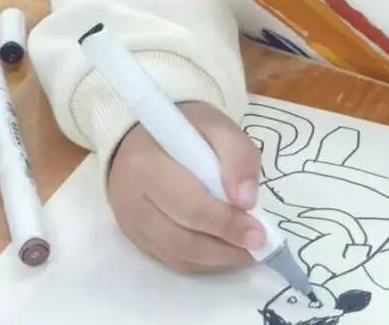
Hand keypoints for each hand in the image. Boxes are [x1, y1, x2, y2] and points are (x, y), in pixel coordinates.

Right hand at [107, 101, 265, 273]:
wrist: (147, 133)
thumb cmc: (186, 128)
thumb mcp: (217, 125)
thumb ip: (237, 155)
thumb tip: (246, 202)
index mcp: (147, 163)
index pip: (189, 205)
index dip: (226, 222)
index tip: (259, 231)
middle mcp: (131, 199)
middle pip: (181, 238)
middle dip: (225, 246)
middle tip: (257, 245)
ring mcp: (129, 221)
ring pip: (176, 255)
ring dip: (216, 260)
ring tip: (246, 251)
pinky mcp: (134, 236)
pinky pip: (170, 260)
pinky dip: (201, 262)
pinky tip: (223, 251)